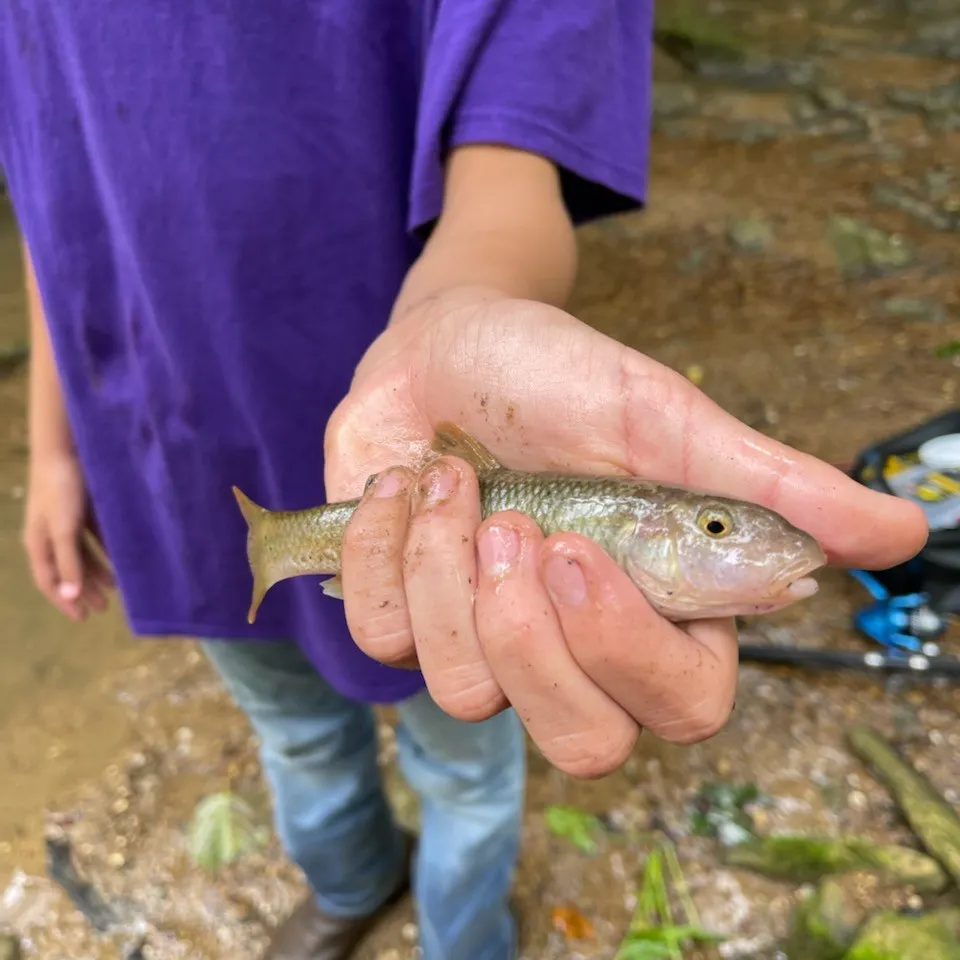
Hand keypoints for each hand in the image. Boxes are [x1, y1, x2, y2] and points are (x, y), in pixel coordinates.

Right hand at [22, 451, 113, 620]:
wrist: (66, 450)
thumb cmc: (60, 489)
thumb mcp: (64, 529)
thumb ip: (68, 561)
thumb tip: (69, 596)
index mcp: (39, 542)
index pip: (49, 581)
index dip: (64, 601)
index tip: (82, 618)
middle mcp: (51, 535)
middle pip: (68, 570)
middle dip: (84, 590)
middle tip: (104, 608)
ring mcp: (68, 522)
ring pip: (83, 555)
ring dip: (97, 572)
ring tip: (116, 588)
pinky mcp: (84, 509)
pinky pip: (95, 537)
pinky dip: (107, 550)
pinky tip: (122, 559)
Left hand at [324, 291, 926, 777]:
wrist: (447, 344)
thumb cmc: (557, 378)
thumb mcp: (659, 419)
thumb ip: (761, 482)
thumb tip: (905, 533)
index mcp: (654, 608)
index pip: (681, 707)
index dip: (628, 648)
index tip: (580, 547)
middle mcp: (571, 646)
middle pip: (581, 741)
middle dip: (534, 633)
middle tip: (520, 524)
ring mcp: (481, 641)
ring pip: (466, 691)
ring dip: (448, 569)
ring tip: (454, 482)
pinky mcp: (402, 619)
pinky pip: (383, 638)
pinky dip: (383, 546)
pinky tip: (403, 486)